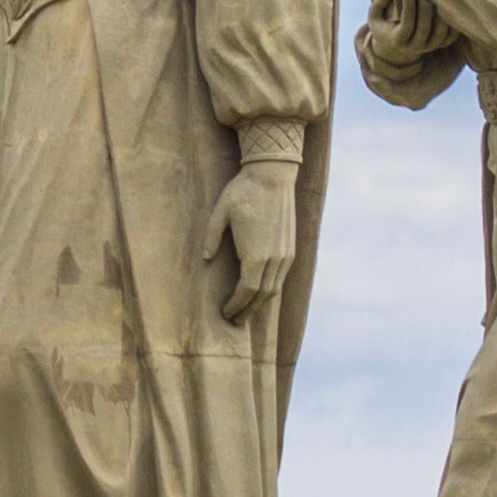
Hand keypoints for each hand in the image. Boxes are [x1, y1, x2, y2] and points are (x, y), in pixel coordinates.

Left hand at [211, 159, 300, 323]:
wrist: (273, 176)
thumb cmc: (243, 192)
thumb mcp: (219, 212)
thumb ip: (211, 237)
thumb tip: (205, 259)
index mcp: (256, 254)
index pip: (247, 290)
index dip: (236, 305)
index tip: (225, 313)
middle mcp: (275, 258)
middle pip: (262, 295)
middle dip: (248, 310)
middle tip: (234, 320)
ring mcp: (285, 255)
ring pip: (274, 289)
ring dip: (260, 302)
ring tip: (246, 312)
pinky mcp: (290, 249)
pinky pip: (281, 278)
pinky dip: (270, 290)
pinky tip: (259, 293)